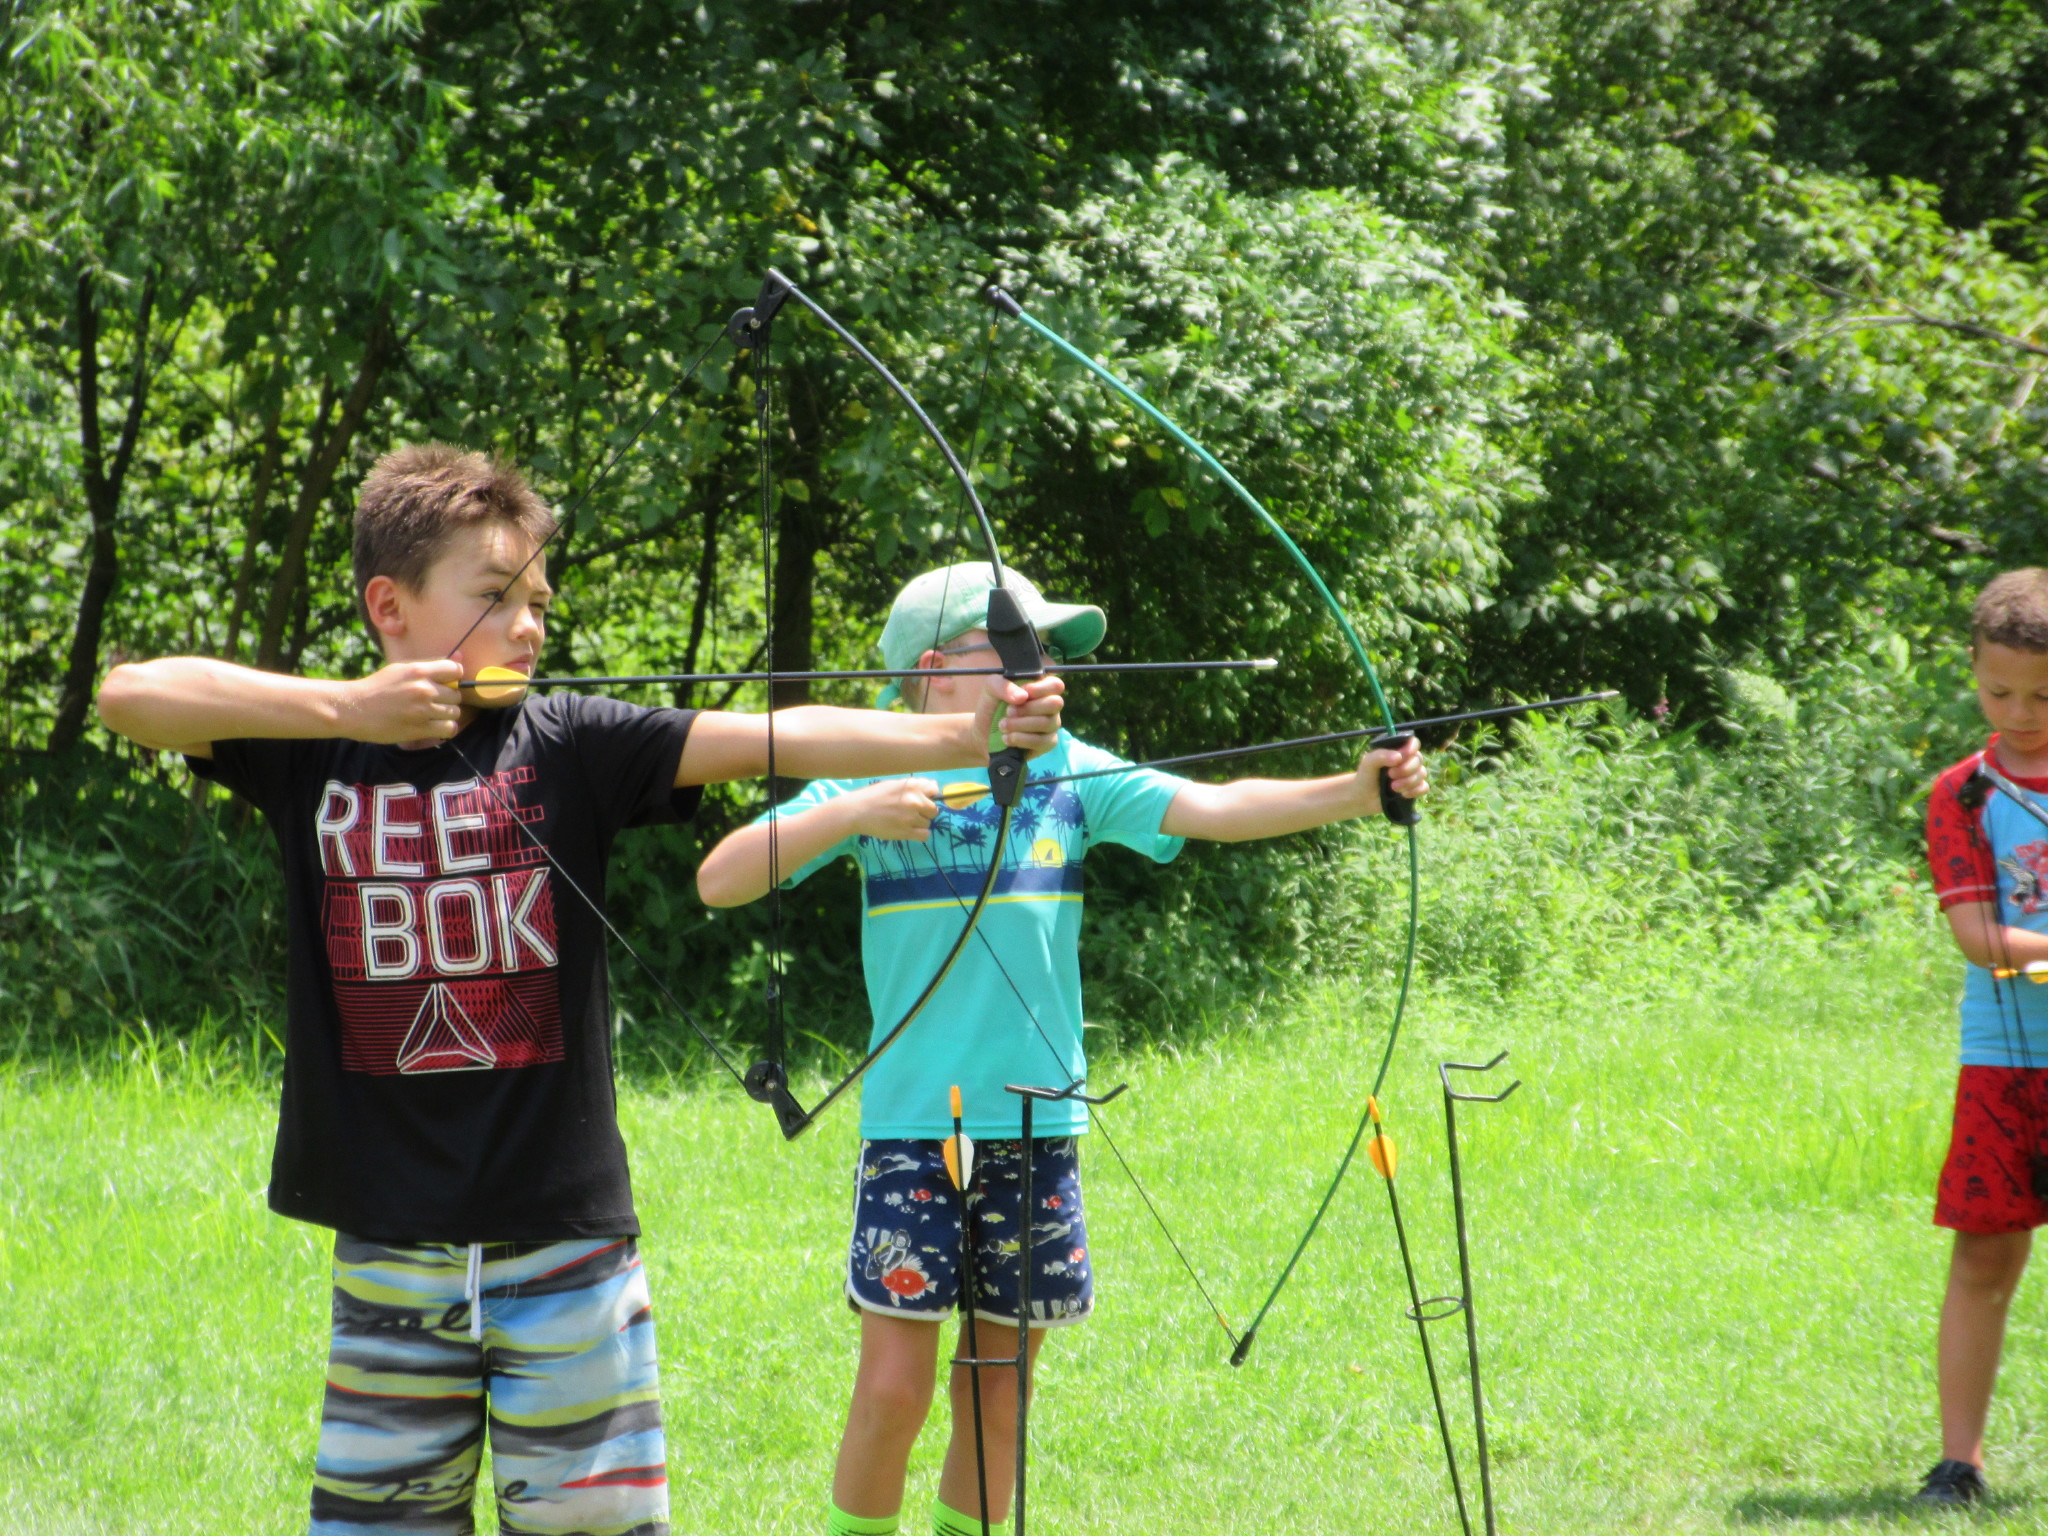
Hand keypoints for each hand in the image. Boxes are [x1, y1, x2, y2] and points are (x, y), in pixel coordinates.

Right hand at [339, 660, 464, 743]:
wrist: (353, 709)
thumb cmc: (377, 688)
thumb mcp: (400, 670)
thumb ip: (429, 667)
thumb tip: (461, 657)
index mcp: (418, 671)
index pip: (456, 671)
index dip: (454, 679)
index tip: (446, 685)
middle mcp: (423, 689)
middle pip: (456, 695)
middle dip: (447, 700)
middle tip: (433, 703)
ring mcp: (422, 710)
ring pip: (455, 712)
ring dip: (446, 715)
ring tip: (430, 715)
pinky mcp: (420, 729)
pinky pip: (449, 729)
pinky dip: (445, 729)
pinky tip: (433, 727)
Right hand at [843, 777, 942, 841]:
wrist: (856, 811)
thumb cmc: (872, 796)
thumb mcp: (893, 785)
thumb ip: (912, 786)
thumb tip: (933, 788)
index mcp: (911, 786)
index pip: (934, 790)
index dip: (929, 796)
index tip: (922, 800)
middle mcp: (914, 800)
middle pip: (934, 810)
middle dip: (925, 812)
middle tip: (911, 814)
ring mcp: (911, 817)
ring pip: (928, 823)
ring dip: (919, 824)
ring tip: (904, 822)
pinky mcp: (906, 832)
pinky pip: (925, 835)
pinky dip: (920, 835)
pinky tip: (909, 831)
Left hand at [971, 673, 1065, 758]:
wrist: (984, 731)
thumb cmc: (993, 705)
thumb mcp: (992, 688)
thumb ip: (1004, 686)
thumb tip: (1022, 697)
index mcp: (1042, 688)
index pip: (1056, 685)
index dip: (1040, 689)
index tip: (1022, 694)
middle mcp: (1051, 706)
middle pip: (1055, 703)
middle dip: (1028, 708)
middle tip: (1008, 712)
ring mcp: (1051, 724)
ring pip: (1046, 723)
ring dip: (1020, 725)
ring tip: (1003, 726)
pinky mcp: (1047, 743)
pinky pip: (1042, 741)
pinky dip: (1021, 739)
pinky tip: (1007, 738)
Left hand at [1359, 737, 1428, 814]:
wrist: (1364, 799)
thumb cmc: (1366, 777)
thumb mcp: (1368, 763)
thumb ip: (1380, 756)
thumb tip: (1399, 756)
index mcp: (1397, 750)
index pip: (1412, 742)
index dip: (1411, 747)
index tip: (1403, 755)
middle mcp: (1407, 761)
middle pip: (1418, 759)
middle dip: (1406, 768)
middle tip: (1390, 775)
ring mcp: (1412, 775)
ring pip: (1422, 773)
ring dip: (1408, 781)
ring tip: (1393, 787)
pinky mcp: (1415, 789)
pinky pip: (1424, 787)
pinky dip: (1415, 791)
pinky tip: (1403, 794)